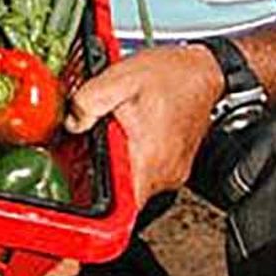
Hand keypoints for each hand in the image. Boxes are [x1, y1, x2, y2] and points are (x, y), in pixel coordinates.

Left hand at [64, 44, 223, 207]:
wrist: (203, 69)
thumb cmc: (171, 74)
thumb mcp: (120, 79)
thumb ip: (89, 101)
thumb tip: (73, 122)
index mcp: (150, 157)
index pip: (125, 206)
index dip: (102, 202)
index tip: (86, 185)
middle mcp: (166, 172)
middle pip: (126, 193)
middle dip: (107, 170)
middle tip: (102, 140)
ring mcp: (173, 171)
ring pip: (137, 182)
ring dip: (122, 161)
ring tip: (121, 130)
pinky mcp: (176, 165)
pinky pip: (148, 171)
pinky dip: (136, 156)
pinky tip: (133, 132)